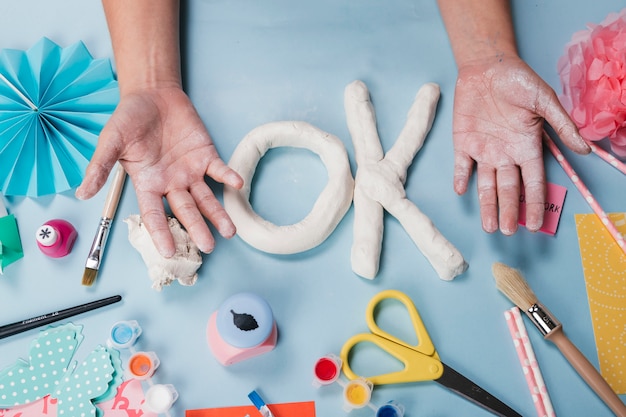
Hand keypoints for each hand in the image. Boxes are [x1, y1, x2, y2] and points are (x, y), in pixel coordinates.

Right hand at [76, 86, 243, 256]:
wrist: (151, 94)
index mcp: (148, 184)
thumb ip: (99, 167)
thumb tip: (81, 194)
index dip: (161, 233)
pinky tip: (237, 184)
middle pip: (186, 211)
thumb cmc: (129, 119)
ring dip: (218, 213)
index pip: (155, 214)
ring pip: (206, 197)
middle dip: (197, 229)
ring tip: (230, 231)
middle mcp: (171, 183)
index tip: (168, 252)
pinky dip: (228, 176)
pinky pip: (219, 170)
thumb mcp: (110, 141)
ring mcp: (190, 171)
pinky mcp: (205, 155)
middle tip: (208, 247)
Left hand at [451, 55, 589, 234]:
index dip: (533, 203)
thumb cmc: (519, 81)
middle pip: (508, 189)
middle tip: (508, 232)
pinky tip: (462, 191)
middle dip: (509, 211)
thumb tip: (585, 149)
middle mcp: (505, 154)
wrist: (488, 66)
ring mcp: (484, 150)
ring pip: (485, 184)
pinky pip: (461, 165)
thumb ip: (562, 125)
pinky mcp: (463, 143)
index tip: (534, 225)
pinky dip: (461, 178)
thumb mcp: (545, 101)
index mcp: (527, 147)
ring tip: (489, 226)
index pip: (532, 182)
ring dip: (487, 205)